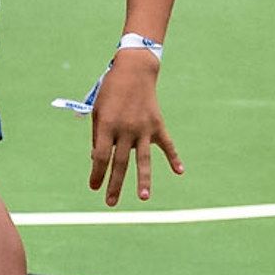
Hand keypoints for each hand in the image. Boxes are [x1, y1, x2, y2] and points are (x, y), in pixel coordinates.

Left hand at [86, 53, 180, 207]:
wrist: (134, 70)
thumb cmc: (111, 91)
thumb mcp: (98, 110)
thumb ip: (98, 136)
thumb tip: (98, 160)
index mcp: (107, 125)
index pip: (101, 156)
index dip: (97, 173)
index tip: (94, 187)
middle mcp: (126, 129)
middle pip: (119, 163)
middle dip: (114, 185)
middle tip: (110, 203)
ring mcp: (143, 128)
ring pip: (143, 160)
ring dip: (143, 180)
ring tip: (143, 199)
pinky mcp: (157, 125)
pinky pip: (167, 144)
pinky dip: (174, 158)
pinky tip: (179, 171)